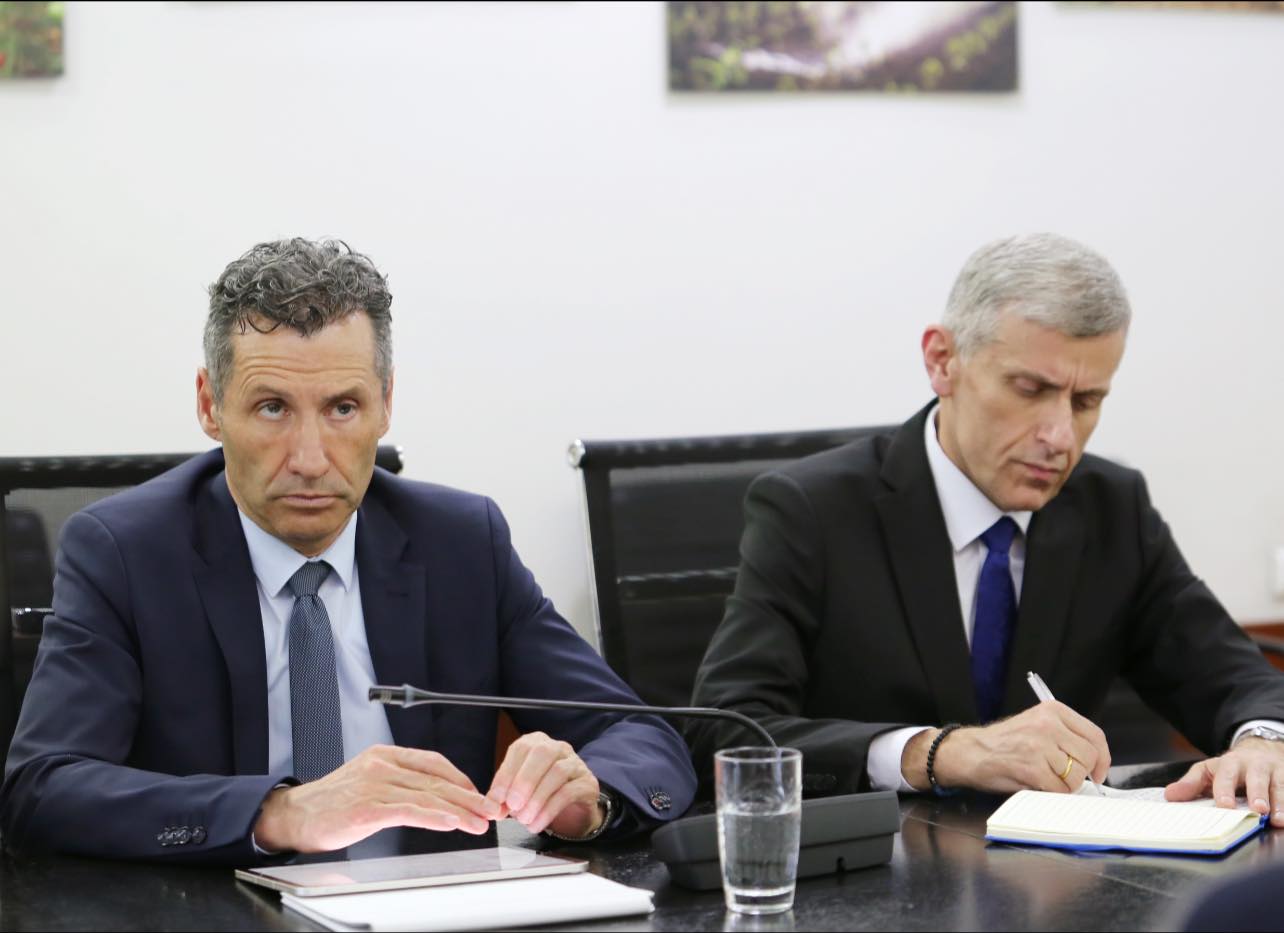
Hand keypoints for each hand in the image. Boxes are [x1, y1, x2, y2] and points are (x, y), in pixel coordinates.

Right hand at [253, 745, 501, 852]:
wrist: (293, 816)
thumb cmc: (333, 804)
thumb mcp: (370, 783)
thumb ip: (401, 785)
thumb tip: (438, 798)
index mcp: (385, 755)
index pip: (434, 763)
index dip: (461, 779)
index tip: (479, 795)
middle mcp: (382, 765)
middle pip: (437, 779)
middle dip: (469, 797)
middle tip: (491, 810)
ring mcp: (374, 784)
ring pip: (428, 795)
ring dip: (459, 810)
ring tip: (479, 822)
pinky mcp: (367, 806)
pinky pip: (409, 810)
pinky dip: (434, 817)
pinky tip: (451, 823)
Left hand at [486, 732, 602, 837]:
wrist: (573, 809)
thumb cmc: (542, 794)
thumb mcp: (520, 791)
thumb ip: (505, 794)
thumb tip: (492, 805)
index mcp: (537, 743)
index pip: (520, 749)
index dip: (506, 773)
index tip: (496, 798)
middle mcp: (558, 748)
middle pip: (541, 754)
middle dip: (524, 781)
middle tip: (512, 806)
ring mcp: (576, 764)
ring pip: (557, 772)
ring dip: (536, 799)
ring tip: (523, 819)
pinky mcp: (588, 783)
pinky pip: (569, 792)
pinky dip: (549, 810)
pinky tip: (537, 824)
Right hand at [904, 701, 1110, 793]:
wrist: (970, 751)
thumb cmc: (1003, 742)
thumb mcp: (1036, 726)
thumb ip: (1064, 736)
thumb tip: (1094, 761)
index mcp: (1053, 710)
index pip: (1094, 735)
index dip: (1102, 759)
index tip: (1098, 771)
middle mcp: (1048, 724)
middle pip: (1088, 757)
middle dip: (1081, 774)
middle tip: (1066, 778)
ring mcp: (1039, 745)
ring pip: (1075, 776)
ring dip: (1065, 785)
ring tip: (1046, 779)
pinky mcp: (1031, 767)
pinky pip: (1058, 789)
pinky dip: (1052, 793)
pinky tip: (1037, 785)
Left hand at [1164, 738, 1283, 826]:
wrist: (1261, 751)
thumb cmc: (1232, 767)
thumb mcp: (1208, 771)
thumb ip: (1191, 784)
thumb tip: (1170, 796)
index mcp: (1231, 763)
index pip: (1226, 776)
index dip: (1225, 790)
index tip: (1224, 805)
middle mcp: (1255, 766)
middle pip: (1257, 778)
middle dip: (1257, 794)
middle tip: (1258, 810)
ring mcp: (1276, 772)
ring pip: (1280, 785)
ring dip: (1280, 802)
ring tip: (1278, 820)